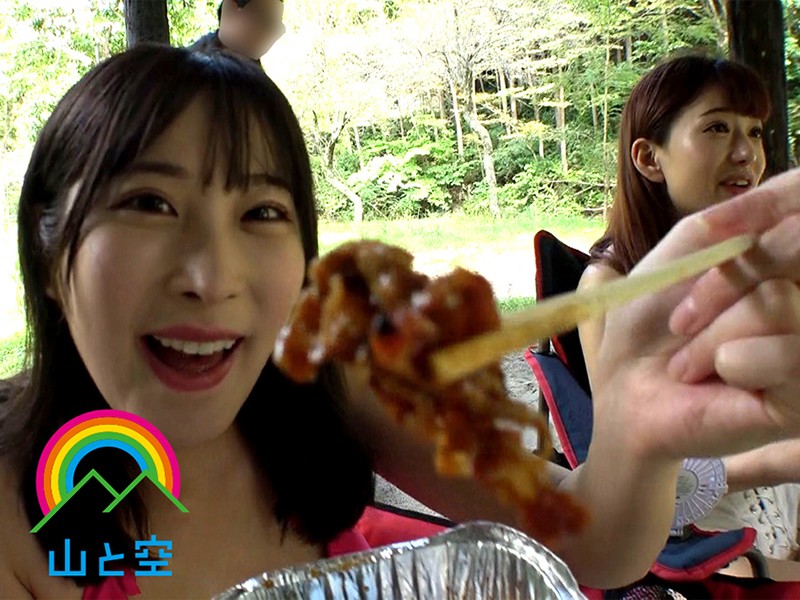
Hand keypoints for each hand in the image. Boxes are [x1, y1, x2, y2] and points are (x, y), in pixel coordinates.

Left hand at [591, 168, 799, 462]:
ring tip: (689, 362)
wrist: (628, 395)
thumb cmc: (646, 329)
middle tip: (679, 323)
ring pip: (782, 302)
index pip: (798, 200)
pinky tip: (721, 378)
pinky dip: (735, 361)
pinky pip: (791, 353)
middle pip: (794, 247)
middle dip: (721, 283)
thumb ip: (712, 227)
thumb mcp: (669, 264)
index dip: (767, 203)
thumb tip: (753, 207)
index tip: (710, 230)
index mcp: (777, 259)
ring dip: (715, 333)